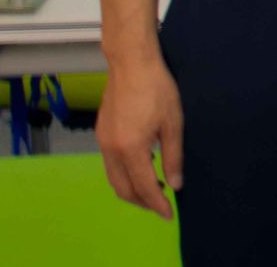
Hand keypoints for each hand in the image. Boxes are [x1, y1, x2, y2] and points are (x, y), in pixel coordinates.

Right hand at [96, 57, 183, 219]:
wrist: (131, 62)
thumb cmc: (157, 88)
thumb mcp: (173, 123)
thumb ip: (173, 156)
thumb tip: (175, 184)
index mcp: (131, 149)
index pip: (144, 187)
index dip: (157, 204)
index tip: (169, 214)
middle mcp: (111, 150)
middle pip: (123, 189)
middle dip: (143, 201)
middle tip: (162, 203)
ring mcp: (103, 141)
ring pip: (114, 178)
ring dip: (132, 188)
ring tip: (156, 186)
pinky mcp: (101, 133)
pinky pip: (111, 164)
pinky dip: (125, 173)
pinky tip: (144, 165)